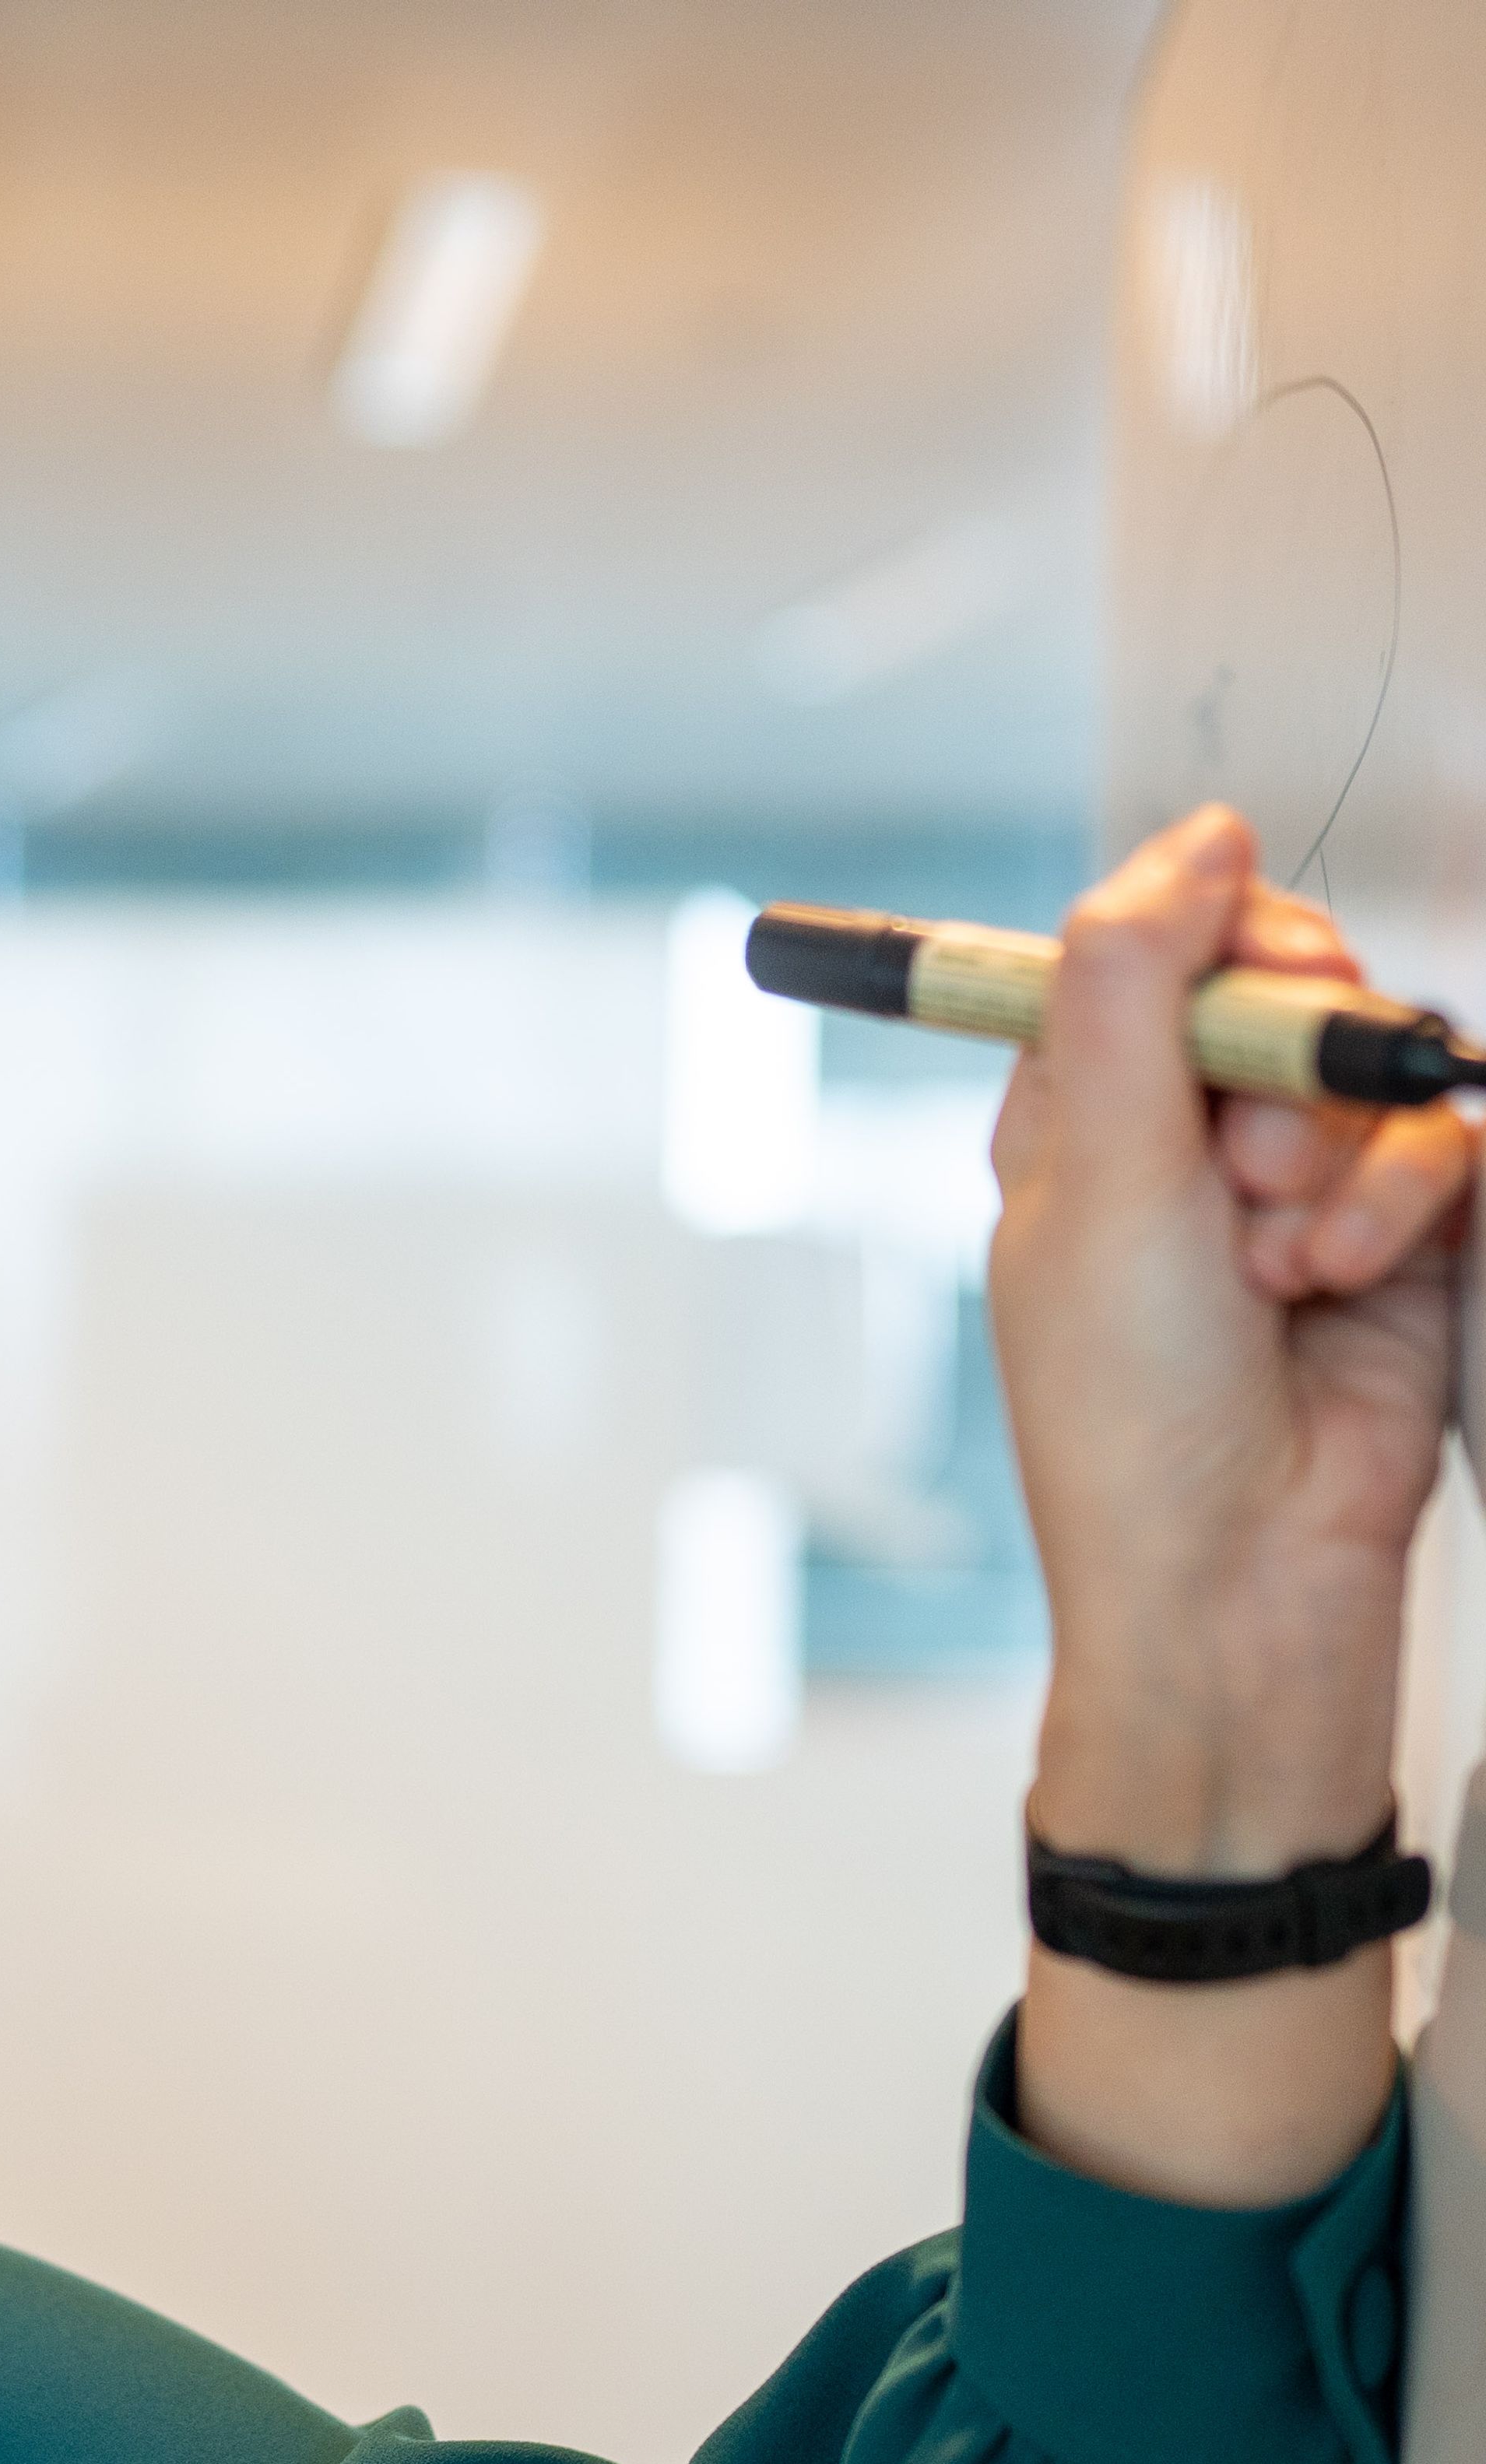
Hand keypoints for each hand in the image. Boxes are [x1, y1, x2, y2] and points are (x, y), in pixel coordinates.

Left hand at [988, 806, 1473, 2200]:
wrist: (1237, 1576)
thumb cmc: (1130, 1418)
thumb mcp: (1098, 1175)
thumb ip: (1134, 984)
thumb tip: (1192, 838)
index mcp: (1076, 1115)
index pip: (1151, 942)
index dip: (1204, 940)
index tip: (1224, 981)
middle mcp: (1184, 1138)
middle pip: (1279, 974)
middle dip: (1283, 1053)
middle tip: (1247, 1159)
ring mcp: (1295, 1185)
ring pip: (1370, 1059)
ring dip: (1332, 1155)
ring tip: (1280, 1263)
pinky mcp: (1400, 1234)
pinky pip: (1438, 1141)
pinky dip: (1395, 1206)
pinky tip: (1340, 1284)